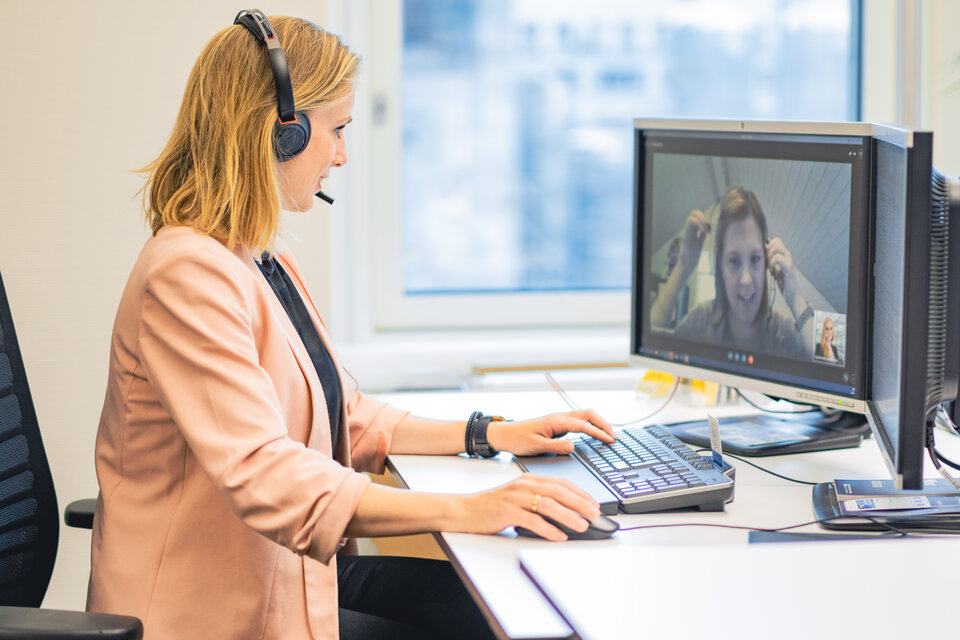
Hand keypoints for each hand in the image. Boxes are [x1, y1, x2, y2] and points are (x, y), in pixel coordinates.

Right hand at [457, 474, 601, 541]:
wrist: (465, 509)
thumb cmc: (492, 505)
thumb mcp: (518, 496)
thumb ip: (538, 499)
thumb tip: (565, 511)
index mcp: (528, 479)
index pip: (560, 483)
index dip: (580, 493)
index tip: (594, 503)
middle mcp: (523, 485)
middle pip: (558, 491)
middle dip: (580, 503)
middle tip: (595, 513)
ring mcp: (515, 498)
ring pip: (547, 504)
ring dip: (568, 516)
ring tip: (582, 525)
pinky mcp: (507, 512)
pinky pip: (532, 521)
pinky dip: (548, 529)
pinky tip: (558, 536)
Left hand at [487, 409, 615, 455]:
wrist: (504, 434)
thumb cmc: (518, 439)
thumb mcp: (536, 446)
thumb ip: (555, 446)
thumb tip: (573, 446)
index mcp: (556, 421)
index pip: (583, 425)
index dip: (598, 432)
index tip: (610, 440)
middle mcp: (559, 417)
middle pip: (587, 414)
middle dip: (603, 423)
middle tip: (613, 437)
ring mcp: (558, 420)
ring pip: (583, 416)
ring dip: (597, 423)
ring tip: (608, 435)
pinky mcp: (557, 424)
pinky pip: (578, 421)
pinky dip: (589, 425)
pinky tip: (593, 434)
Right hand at [678, 209, 710, 277]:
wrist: (687, 265)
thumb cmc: (692, 255)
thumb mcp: (699, 242)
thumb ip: (701, 235)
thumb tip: (708, 228)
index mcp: (691, 230)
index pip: (695, 215)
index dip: (703, 216)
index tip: (709, 226)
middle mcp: (688, 230)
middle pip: (693, 213)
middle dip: (702, 216)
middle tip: (708, 226)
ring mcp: (686, 234)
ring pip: (691, 218)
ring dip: (701, 220)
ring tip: (706, 230)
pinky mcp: (686, 239)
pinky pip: (690, 227)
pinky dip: (700, 226)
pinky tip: (705, 232)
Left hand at [766, 236, 797, 307]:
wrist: (792, 295)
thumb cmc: (783, 282)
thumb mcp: (774, 269)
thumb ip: (770, 260)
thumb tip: (762, 253)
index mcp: (784, 255)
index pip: (776, 240)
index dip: (768, 246)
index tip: (765, 258)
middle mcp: (787, 256)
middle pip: (777, 241)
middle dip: (768, 250)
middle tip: (767, 262)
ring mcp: (789, 261)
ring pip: (777, 248)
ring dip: (770, 257)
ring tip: (770, 267)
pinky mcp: (789, 269)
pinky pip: (779, 259)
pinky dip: (772, 263)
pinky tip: (772, 271)